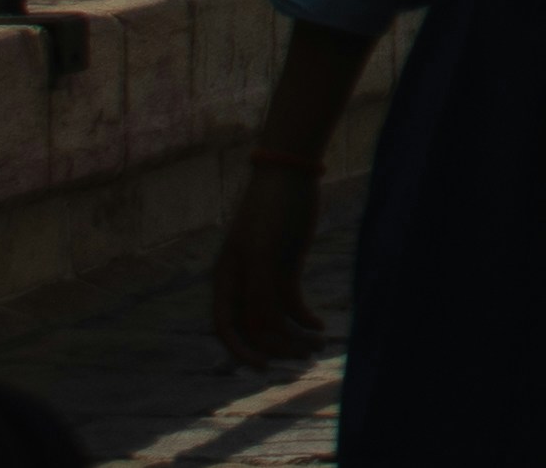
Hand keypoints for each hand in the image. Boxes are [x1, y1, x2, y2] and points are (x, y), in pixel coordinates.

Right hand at [208, 158, 323, 362]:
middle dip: (279, 346)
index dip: (241, 351)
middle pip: (255, 328)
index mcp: (226, 281)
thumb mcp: (262, 253)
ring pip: (276, 318)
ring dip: (296, 334)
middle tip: (306, 355)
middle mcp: (243, 284)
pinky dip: (304, 317)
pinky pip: (292, 303)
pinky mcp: (286, 269)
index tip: (263, 368)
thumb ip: (259, 291)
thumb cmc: (270, 211)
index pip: (226, 328)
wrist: (291, 177)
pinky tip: (319, 326)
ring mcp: (265, 277)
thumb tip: (262, 330)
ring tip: (319, 344)